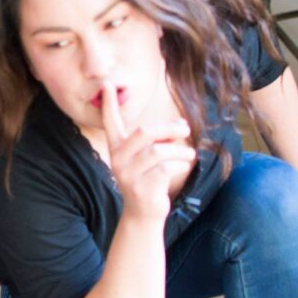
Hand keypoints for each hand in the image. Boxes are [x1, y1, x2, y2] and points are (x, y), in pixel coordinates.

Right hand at [102, 80, 193, 221]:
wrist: (144, 213)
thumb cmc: (150, 178)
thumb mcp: (149, 156)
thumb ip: (159, 139)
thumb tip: (182, 123)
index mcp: (118, 147)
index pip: (111, 122)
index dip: (109, 103)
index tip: (107, 84)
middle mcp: (118, 158)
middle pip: (144, 132)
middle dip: (169, 128)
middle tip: (186, 128)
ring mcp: (128, 174)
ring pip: (159, 151)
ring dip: (180, 150)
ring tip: (189, 154)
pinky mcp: (141, 188)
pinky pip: (166, 168)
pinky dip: (180, 165)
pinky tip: (183, 168)